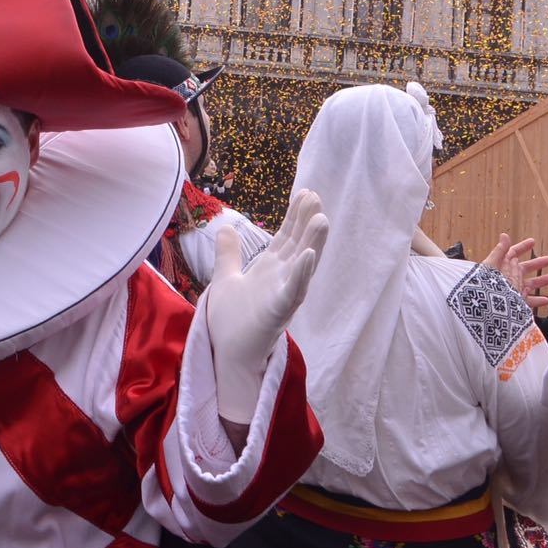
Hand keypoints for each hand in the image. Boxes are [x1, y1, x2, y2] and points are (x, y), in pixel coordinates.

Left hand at [204, 188, 327, 424]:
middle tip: (315, 196)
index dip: (295, 216)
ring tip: (322, 219)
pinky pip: (292, 292)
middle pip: (298, 245)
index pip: (286, 237)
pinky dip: (300, 274)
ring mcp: (282, 296)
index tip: (305, 192)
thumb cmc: (231, 321)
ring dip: (312, 243)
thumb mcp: (225, 279)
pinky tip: (307, 257)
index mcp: (270, 270)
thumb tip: (225, 227)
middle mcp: (281, 280)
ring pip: (302, 266)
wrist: (227, 354)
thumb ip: (228, 254)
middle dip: (306, 222)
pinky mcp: (277, 314)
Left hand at [481, 233, 547, 309]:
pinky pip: (528, 302)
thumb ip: (499, 251)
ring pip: (530, 284)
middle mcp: (508, 278)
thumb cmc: (484, 285)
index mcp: (502, 267)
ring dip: (543, 280)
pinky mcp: (515, 304)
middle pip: (525, 268)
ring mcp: (512, 291)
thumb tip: (504, 235)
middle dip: (537, 263)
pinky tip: (546, 300)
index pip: (512, 254)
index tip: (533, 241)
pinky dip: (537, 301)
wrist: (483, 308)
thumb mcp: (491, 265)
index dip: (522, 247)